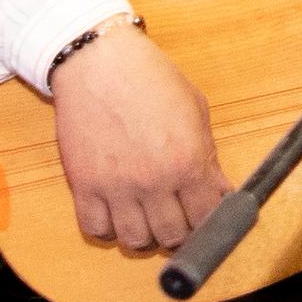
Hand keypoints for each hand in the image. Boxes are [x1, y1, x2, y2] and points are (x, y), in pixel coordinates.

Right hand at [48, 22, 223, 254]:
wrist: (98, 60)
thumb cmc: (150, 78)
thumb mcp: (195, 111)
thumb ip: (208, 158)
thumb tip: (219, 193)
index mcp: (187, 161)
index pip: (207, 219)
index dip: (210, 222)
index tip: (205, 216)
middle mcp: (153, 180)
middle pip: (172, 237)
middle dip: (179, 231)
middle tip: (176, 216)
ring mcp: (115, 185)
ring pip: (134, 241)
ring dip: (144, 235)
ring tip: (145, 217)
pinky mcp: (83, 184)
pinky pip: (94, 229)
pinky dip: (107, 228)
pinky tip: (115, 212)